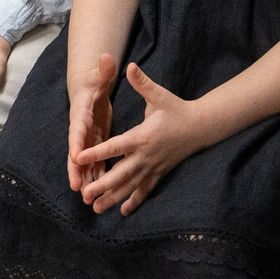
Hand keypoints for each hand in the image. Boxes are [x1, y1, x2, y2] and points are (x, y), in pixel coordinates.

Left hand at [72, 60, 199, 213]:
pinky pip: (145, 190)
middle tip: (85, 194)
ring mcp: (153, 167)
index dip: (97, 152)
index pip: (116, 146)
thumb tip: (130, 66)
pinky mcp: (159, 173)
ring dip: (113, 198)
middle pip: (121, 173)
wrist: (200, 127)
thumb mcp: (160, 95)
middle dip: (102, 185)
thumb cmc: (177, 109)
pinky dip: (134, 201)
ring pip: (131, 186)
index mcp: (143, 136)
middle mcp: (146, 155)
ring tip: (96, 209)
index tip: (79, 158)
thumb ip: (142, 83)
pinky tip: (123, 212)